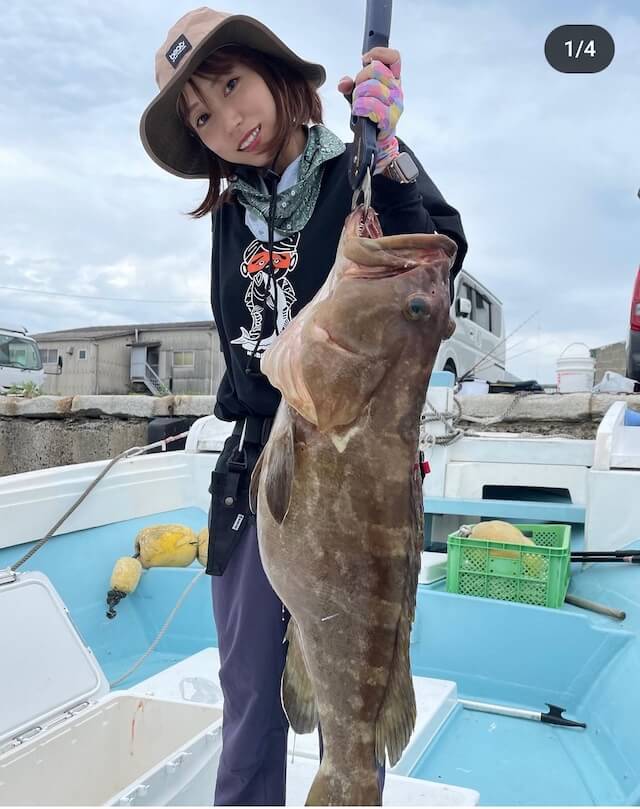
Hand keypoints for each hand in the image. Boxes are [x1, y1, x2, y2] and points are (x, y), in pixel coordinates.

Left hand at [337, 47, 402, 172]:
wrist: (376, 141)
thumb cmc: (370, 115)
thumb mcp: (359, 95)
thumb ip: (350, 85)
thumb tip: (343, 82)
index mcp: (393, 80)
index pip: (393, 57)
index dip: (378, 53)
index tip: (365, 59)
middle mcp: (397, 90)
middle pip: (376, 69)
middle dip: (360, 78)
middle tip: (358, 91)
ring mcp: (395, 104)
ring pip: (371, 87)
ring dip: (359, 95)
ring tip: (358, 104)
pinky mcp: (389, 119)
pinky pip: (371, 105)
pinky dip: (360, 107)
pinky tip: (358, 112)